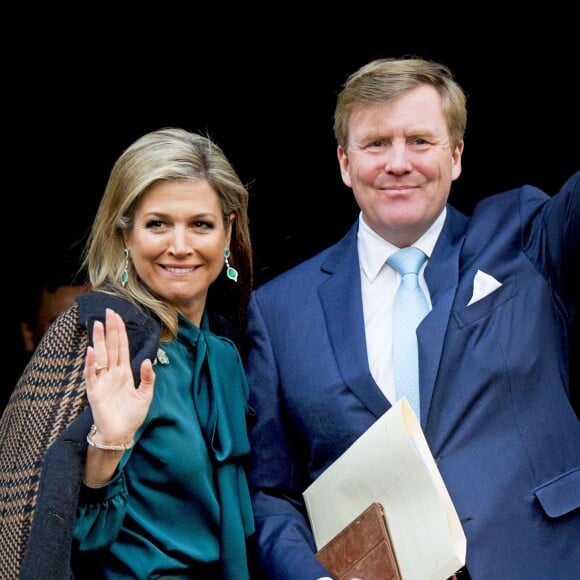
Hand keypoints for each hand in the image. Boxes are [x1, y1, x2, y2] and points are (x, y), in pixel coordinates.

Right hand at [84, 308, 154, 446]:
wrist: (121, 434)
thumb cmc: (132, 415)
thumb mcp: (146, 395)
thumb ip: (148, 378)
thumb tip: (147, 361)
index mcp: (124, 372)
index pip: (122, 347)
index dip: (120, 332)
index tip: (117, 316)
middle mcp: (112, 373)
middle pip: (111, 347)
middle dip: (110, 330)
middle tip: (108, 312)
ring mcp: (102, 381)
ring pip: (101, 356)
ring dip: (100, 341)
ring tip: (99, 325)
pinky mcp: (95, 391)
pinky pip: (92, 375)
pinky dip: (91, 363)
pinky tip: (92, 351)